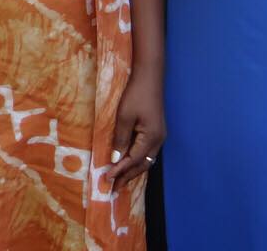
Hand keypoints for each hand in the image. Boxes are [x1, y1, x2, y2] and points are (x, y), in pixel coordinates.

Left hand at [99, 70, 164, 188]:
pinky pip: (147, 152)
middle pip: (143, 165)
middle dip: (128, 177)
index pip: (133, 160)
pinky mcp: (156, 131)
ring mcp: (159, 136)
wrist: (149, 77)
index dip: (120, 170)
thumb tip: (116, 160)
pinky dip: (137, 161)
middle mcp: (158, 140)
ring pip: (146, 160)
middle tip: (114, 188)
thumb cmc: (136, 94)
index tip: (107, 179)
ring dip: (133, 171)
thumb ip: (121, 139)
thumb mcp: (124, 117)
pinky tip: (129, 164)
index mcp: (151, 138)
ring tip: (120, 181)